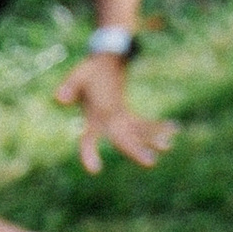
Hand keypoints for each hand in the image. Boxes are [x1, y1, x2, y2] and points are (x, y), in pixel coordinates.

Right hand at [57, 53, 172, 173]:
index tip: (95, 169)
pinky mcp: (127, 114)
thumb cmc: (90, 70)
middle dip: (134, 151)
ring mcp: (118, 119)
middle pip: (120, 140)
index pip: (87, 139)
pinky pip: (143, 124)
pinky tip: (173, 129)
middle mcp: (106, 122)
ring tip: (167, 146)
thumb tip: (59, 97)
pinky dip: (156, 127)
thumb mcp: (79, 75)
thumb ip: (69, 87)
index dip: (89, 153)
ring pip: (135, 134)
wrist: (102, 62)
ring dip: (151, 140)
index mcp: (93, 116)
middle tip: (150, 163)